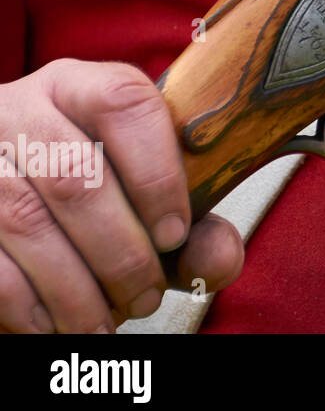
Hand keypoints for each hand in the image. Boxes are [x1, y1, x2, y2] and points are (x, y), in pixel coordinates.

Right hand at [0, 59, 243, 332]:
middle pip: (75, 176)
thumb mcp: (151, 192)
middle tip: (146, 295)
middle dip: (121, 251)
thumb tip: (219, 260)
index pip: (123, 103)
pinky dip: (28, 303)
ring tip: (107, 320)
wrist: (18, 189)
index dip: (156, 172)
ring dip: (76, 287)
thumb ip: (197, 227)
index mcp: (81, 87)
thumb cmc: (98, 189)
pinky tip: (56, 323)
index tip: (176, 233)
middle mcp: (22, 110)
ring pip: (27, 221)